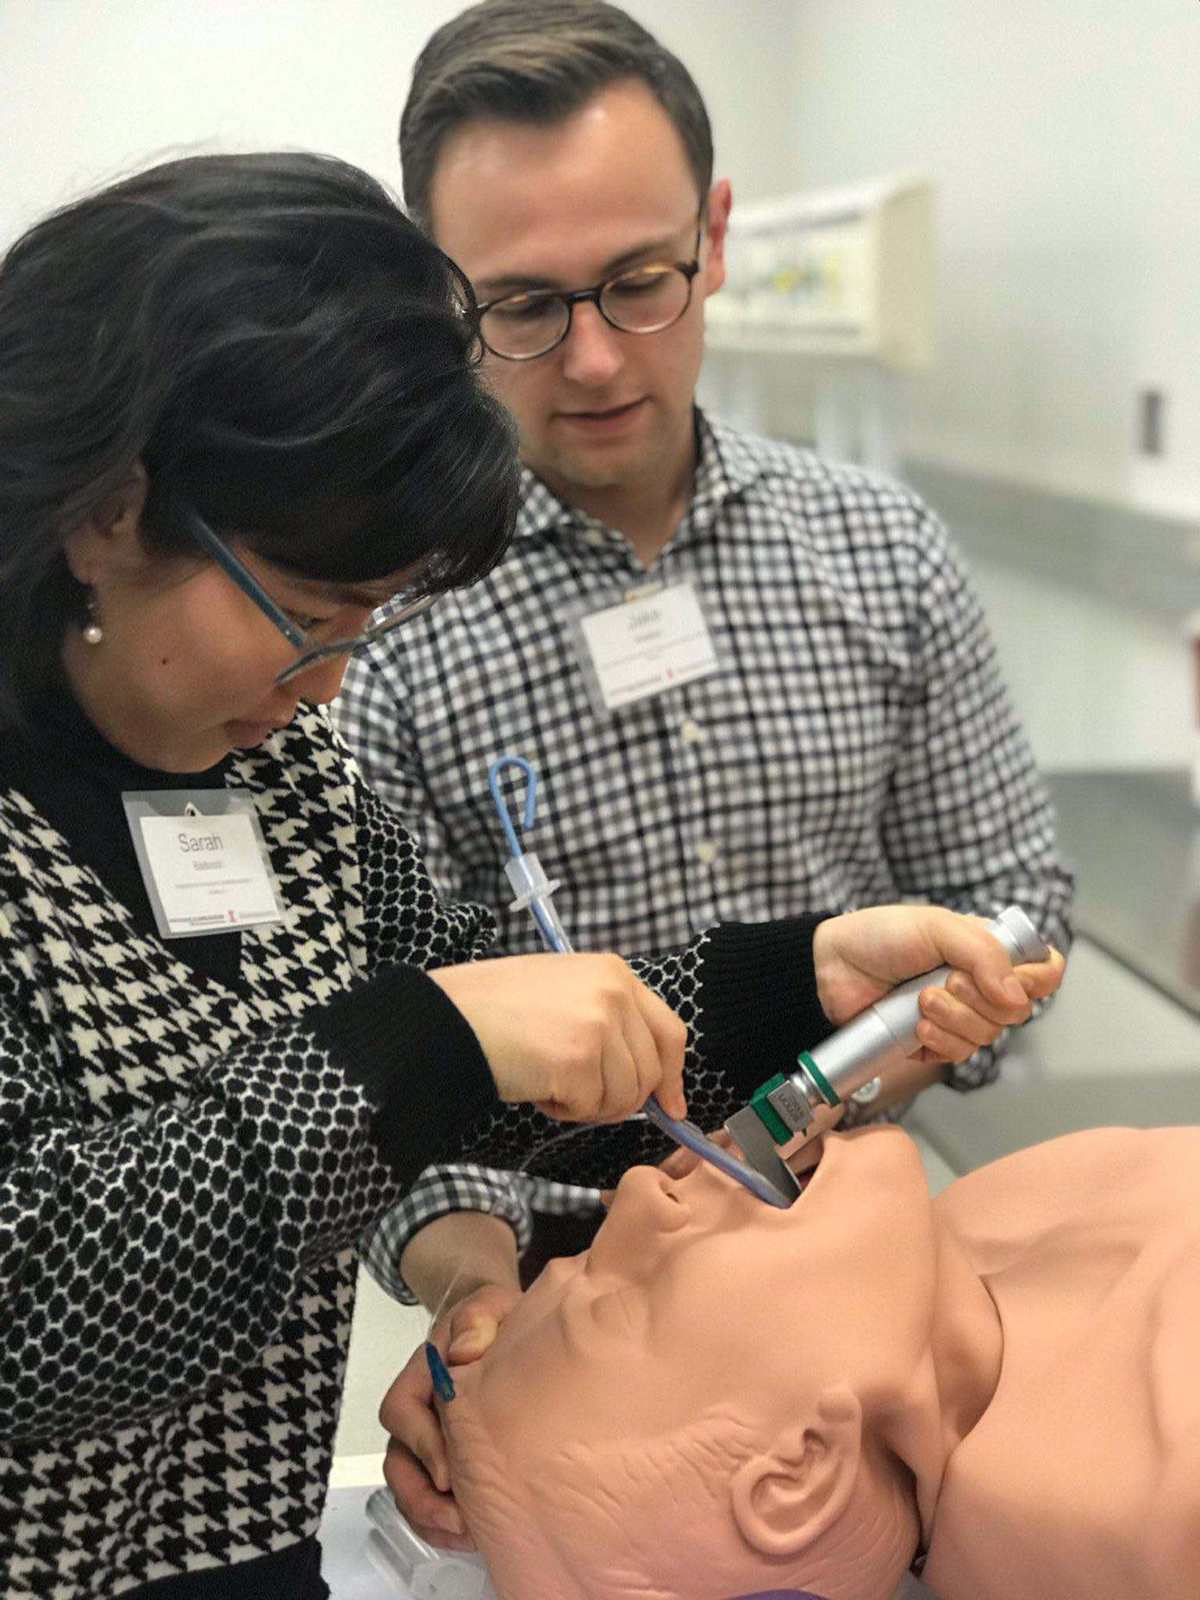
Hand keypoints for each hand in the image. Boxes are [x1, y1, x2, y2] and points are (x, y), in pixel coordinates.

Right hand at [379, 1283, 522, 1551]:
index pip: (402, 1409)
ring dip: (431, 1517)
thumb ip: (477, 1319)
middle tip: (458, 1518)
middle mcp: (418, 1411)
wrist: (509, 1332)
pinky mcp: (446, 1463)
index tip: (449, 1471)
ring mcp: (428, 1441)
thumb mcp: (491, 1306)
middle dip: (421, 1496)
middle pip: (397, 1461)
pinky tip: (473, 1537)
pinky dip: (442, 1526)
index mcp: (423, 1374)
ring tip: (468, 1535)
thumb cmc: (499, 1320)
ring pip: (409, 1487)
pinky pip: (429, 1503)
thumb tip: (462, 1352)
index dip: (421, 1443)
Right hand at [429, 953, 687, 1122]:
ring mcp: (600, 1025)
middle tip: (573, 1090)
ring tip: (546, 1077)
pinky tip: (534, 1083)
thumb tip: (649, 1079)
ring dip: (585, 1103)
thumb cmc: (495, 1008)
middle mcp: (615, 993)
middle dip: (617, 1097)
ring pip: (623, 1097)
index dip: (672, 1075)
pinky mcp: (580, 1059)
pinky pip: (590, 1108)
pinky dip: (562, 1109)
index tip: (671, 1106)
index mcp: (615, 972)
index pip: (670, 1031)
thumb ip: (609, 1021)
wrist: (448, 1017)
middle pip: (649, 1073)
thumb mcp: (565, 993)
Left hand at [812, 904, 1064, 1062]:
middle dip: (978, 1000)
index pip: (1042, 970)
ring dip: (953, 1021)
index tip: (1008, 979)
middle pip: (1016, 1011)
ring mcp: (957, 1015)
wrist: (830, 969)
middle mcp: (979, 983)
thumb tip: (1017, 997)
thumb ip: (984, 954)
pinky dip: (939, 1043)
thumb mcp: (936, 927)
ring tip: (920, 1001)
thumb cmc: (879, 936)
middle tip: (942, 981)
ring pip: (987, 1037)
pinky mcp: (934, 1042)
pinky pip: (958, 1056)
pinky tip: (915, 1028)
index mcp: (987, 949)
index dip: (1034, 980)